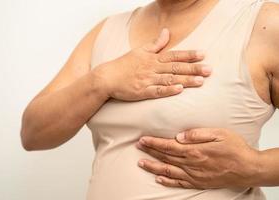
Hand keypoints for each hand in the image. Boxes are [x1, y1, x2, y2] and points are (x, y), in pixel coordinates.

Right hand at [92, 28, 211, 100]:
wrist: (107, 77)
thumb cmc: (123, 64)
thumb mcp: (139, 50)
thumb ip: (155, 43)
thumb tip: (167, 32)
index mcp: (152, 58)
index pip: (174, 55)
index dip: (188, 55)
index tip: (203, 55)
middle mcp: (152, 68)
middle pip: (175, 68)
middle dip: (193, 68)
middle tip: (209, 70)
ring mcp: (147, 80)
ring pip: (169, 79)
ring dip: (185, 80)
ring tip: (201, 81)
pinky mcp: (142, 92)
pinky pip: (157, 91)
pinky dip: (168, 90)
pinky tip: (179, 90)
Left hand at [136, 128, 261, 188]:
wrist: (249, 168)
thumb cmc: (235, 148)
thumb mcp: (219, 134)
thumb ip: (198, 134)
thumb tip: (179, 135)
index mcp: (195, 150)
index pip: (168, 146)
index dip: (154, 143)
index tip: (143, 139)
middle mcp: (191, 164)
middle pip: (165, 157)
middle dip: (150, 151)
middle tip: (138, 147)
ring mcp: (194, 175)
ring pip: (168, 171)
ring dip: (153, 167)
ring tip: (141, 163)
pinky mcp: (199, 183)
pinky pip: (179, 183)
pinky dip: (167, 181)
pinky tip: (159, 179)